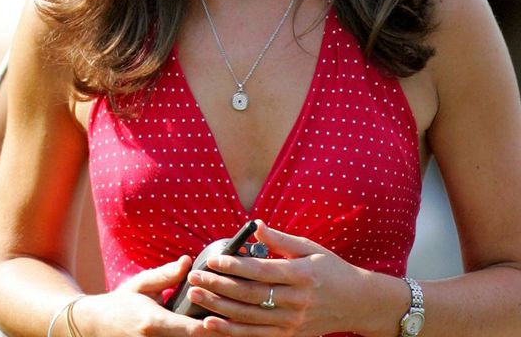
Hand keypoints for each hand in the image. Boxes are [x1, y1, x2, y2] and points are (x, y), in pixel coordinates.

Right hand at [70, 256, 216, 335]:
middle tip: (230, 322)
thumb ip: (166, 276)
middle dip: (216, 333)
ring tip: (221, 327)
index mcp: (153, 323)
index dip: (215, 326)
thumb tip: (188, 262)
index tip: (229, 316)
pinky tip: (199, 333)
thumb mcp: (141, 285)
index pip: (194, 330)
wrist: (96, 326)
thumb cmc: (121, 303)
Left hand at [183, 221, 373, 335]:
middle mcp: (297, 301)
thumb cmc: (332, 270)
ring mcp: (294, 322)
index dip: (235, 266)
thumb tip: (255, 225)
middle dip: (218, 286)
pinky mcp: (291, 335)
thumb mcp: (310, 249)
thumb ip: (280, 239)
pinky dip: (233, 331)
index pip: (262, 271)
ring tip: (195, 297)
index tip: (213, 261)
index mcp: (302, 275)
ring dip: (219, 308)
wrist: (358, 303)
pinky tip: (212, 324)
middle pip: (250, 294)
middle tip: (193, 278)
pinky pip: (257, 335)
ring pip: (249, 317)